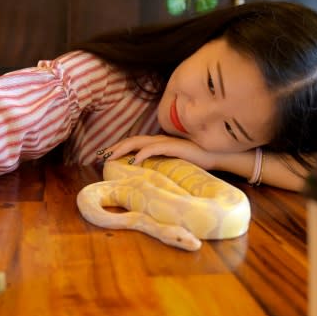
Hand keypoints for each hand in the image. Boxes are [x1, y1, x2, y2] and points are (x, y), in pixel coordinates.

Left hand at [102, 134, 217, 168]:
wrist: (215, 155)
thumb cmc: (195, 161)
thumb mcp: (173, 164)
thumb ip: (160, 166)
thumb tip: (147, 175)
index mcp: (158, 143)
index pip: (134, 143)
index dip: (119, 148)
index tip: (106, 156)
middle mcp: (159, 140)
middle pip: (132, 140)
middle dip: (116, 147)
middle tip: (102, 155)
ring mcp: (165, 142)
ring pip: (139, 142)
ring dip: (123, 149)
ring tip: (111, 157)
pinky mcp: (173, 146)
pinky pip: (154, 148)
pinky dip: (142, 153)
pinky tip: (134, 161)